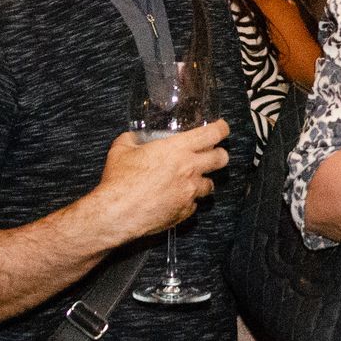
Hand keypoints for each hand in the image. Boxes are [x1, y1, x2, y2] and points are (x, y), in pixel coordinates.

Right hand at [90, 119, 229, 245]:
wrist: (118, 213)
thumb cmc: (120, 180)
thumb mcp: (121, 149)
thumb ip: (132, 139)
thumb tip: (133, 138)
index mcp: (177, 149)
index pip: (212, 134)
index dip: (221, 128)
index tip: (222, 127)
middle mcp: (189, 170)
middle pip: (221, 159)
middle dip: (220, 154)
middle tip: (214, 153)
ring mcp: (189, 192)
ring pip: (210, 184)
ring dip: (203, 180)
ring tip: (192, 179)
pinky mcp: (185, 211)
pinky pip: (194, 204)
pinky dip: (189, 200)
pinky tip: (177, 198)